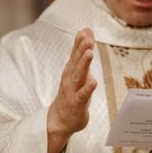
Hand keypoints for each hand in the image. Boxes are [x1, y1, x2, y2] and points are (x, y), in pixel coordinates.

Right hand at [47, 28, 96, 152]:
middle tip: (86, 38)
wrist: (59, 121)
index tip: (84, 31)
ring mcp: (72, 92)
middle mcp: (70, 80)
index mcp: (71, 72)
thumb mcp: (77, 72)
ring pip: (78, 77)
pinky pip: (82, 96)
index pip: (75, 55)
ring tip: (89, 54)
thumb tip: (86, 31)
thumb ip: (81, 53)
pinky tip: (93, 82)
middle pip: (76, 63)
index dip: (79, 43)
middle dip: (81, 50)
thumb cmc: (71, 95)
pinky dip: (87, 89)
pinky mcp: (76, 104)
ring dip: (83, 65)